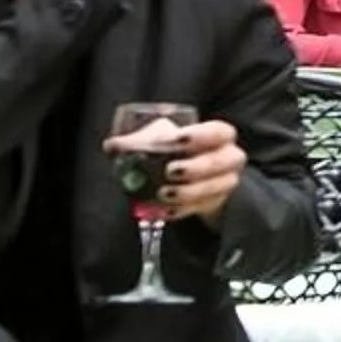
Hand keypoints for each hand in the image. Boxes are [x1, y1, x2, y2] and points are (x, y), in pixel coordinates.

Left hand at [111, 116, 243, 221]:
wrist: (190, 176)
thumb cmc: (176, 151)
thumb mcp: (160, 139)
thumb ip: (137, 141)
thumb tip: (112, 146)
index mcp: (218, 136)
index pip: (219, 131)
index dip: (202, 135)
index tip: (177, 139)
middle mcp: (228, 158)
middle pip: (223, 161)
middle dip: (197, 166)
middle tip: (170, 170)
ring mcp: (225, 182)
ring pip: (216, 188)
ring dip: (189, 191)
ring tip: (164, 193)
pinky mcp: (215, 204)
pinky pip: (202, 209)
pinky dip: (184, 210)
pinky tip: (167, 210)